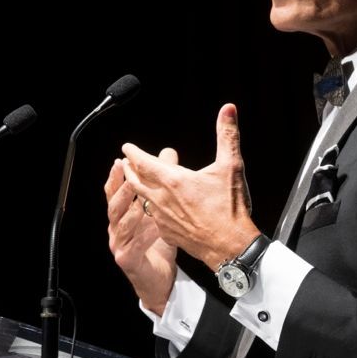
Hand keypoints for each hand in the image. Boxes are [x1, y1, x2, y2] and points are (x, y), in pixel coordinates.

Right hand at [104, 148, 178, 313]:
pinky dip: (145, 235)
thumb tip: (168, 154)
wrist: (160, 279)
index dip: (115, 178)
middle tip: (126, 175)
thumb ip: (161, 184)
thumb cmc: (157, 243)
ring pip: (121, 226)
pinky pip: (135, 246)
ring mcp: (119, 245)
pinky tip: (156, 227)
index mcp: (121, 216)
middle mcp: (116, 229)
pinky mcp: (127, 260)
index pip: (114, 193)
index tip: (120, 161)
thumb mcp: (160, 211)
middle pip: (113, 207)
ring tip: (139, 199)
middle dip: (119, 190)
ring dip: (130, 211)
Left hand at [120, 104, 259, 270]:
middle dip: (129, 170)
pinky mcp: (167, 233)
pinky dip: (150, 209)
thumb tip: (228, 109)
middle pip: (135, 181)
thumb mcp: (231, 167)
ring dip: (137, 189)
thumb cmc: (230, 209)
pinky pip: (153, 218)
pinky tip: (155, 209)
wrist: (230, 248)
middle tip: (125, 162)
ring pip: (142, 199)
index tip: (126, 147)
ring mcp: (162, 218)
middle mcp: (162, 198)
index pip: (143, 162)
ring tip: (136, 182)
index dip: (133, 152)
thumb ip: (227, 135)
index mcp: (173, 180)